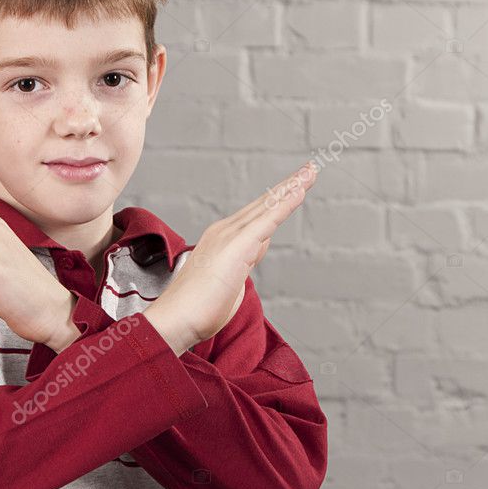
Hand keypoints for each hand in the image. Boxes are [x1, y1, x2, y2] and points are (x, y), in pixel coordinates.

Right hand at [143, 161, 318, 354]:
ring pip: (268, 206)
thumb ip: (245, 260)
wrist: (176, 319)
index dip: (277, 200)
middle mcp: (225, 231)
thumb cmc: (198, 308)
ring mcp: (230, 236)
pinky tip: (300, 191)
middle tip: (310, 169)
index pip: (257, 215)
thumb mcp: (231, 280)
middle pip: (264, 203)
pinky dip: (285, 204)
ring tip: (311, 172)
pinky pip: (268, 219)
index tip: (296, 187)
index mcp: (222, 239)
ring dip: (292, 187)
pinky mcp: (238, 246)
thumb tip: (259, 246)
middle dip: (289, 185)